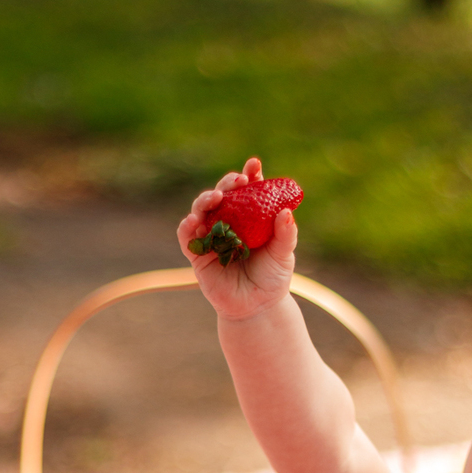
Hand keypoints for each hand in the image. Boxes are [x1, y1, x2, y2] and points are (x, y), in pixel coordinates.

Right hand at [177, 157, 297, 322]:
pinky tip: (194, 219)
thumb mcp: (284, 254)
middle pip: (222, 194)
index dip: (249, 175)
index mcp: (249, 216)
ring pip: (201, 210)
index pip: (247, 190)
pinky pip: (186, 236)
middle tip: (238, 180)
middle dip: (228, 183)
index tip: (254, 165)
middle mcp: (228, 222)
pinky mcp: (197, 254)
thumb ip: (285, 234)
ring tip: (217, 197)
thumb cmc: (272, 278)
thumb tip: (286, 212)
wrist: (258, 307)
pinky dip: (187, 225)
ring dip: (206, 199)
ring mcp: (210, 236)